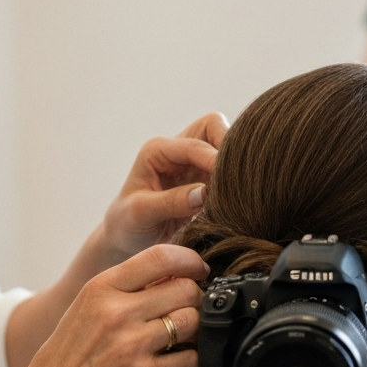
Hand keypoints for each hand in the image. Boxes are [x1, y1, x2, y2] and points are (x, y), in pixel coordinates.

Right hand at [11, 245, 208, 366]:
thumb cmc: (70, 355)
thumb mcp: (87, 307)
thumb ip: (126, 289)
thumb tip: (176, 274)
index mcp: (101, 288)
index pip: (160, 256)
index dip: (189, 260)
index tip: (198, 270)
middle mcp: (117, 312)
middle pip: (185, 289)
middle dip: (195, 298)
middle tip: (187, 310)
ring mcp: (132, 345)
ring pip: (192, 322)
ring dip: (193, 330)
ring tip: (178, 339)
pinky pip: (190, 360)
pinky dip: (189, 361)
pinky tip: (173, 363)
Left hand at [101, 113, 229, 261]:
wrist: (127, 238)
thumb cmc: (127, 224)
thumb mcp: (141, 213)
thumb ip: (171, 202)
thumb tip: (205, 193)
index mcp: (158, 150)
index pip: (195, 144)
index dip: (215, 159)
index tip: (229, 182)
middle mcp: (177, 150)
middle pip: (215, 127)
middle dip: (231, 147)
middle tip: (239, 178)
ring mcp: (193, 163)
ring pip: (226, 146)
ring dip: (235, 165)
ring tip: (239, 191)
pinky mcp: (204, 179)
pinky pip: (228, 170)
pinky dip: (235, 181)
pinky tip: (236, 200)